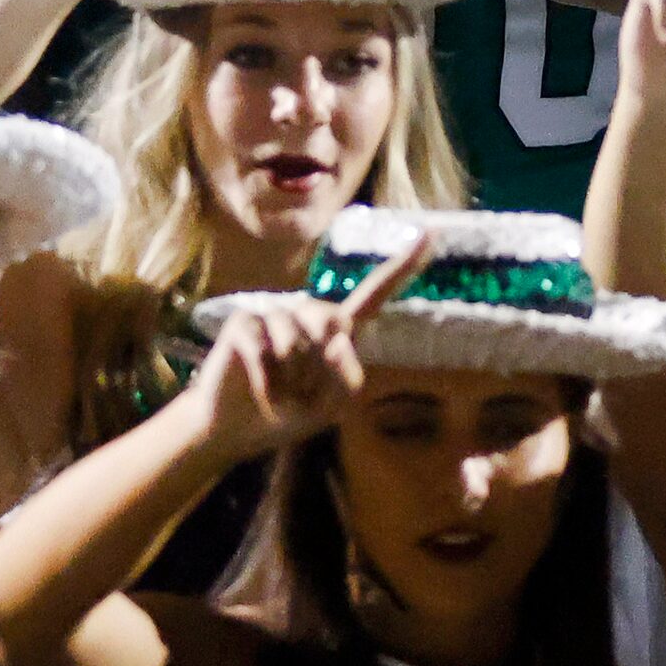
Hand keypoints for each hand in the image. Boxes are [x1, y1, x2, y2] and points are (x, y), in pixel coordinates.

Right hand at [188, 224, 434, 456]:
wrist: (235, 429)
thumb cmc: (287, 413)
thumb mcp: (329, 405)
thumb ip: (343, 377)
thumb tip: (336, 343)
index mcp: (335, 330)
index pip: (374, 295)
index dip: (402, 267)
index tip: (431, 236)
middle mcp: (306, 313)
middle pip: (333, 321)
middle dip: (321, 369)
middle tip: (306, 398)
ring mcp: (272, 314)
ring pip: (295, 343)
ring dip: (292, 383)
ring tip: (282, 398)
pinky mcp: (243, 323)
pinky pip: (264, 351)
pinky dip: (268, 385)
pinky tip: (263, 395)